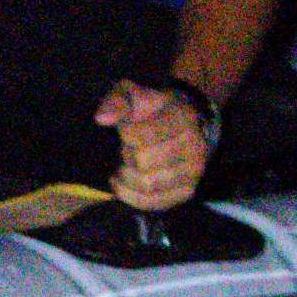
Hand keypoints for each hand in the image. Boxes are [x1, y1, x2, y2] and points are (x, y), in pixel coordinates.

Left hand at [96, 79, 217, 213]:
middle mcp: (194, 148)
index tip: (125, 129)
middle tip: (124, 148)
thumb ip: (116, 101)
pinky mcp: (186, 193)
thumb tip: (101, 119)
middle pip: (142, 162)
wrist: (183, 124)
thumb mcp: (133, 94)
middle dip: (125, 155)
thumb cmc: (152, 109)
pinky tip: (123, 182)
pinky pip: (151, 202)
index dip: (124, 133)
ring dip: (125, 176)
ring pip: (146, 184)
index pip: (139, 136)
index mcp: (181, 118)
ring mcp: (193, 173)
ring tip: (123, 165)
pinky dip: (129, 195)